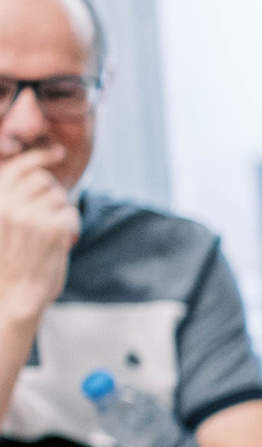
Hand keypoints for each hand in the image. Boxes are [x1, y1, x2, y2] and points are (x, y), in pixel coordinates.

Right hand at [0, 148, 77, 332]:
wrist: (14, 295)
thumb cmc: (9, 261)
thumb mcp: (2, 224)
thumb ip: (12, 200)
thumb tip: (41, 174)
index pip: (17, 167)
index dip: (39, 156)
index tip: (57, 151)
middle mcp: (7, 205)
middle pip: (42, 179)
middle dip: (51, 192)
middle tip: (50, 213)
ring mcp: (29, 215)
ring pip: (58, 195)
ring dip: (60, 210)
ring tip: (51, 231)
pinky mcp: (51, 228)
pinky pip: (70, 212)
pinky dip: (70, 224)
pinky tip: (61, 239)